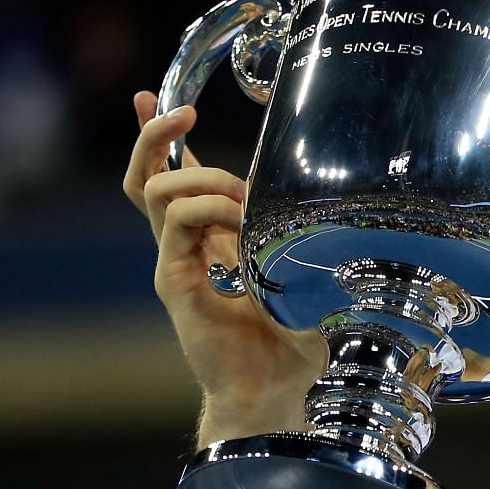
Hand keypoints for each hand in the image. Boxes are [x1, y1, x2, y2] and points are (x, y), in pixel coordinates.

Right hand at [123, 91, 323, 432]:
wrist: (277, 391)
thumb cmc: (298, 337)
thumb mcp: (307, 266)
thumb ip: (306, 231)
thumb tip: (342, 191)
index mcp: (211, 240)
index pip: (173, 178)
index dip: (161, 138)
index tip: (157, 97)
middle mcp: (186, 247)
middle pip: (147, 178)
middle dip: (159, 136)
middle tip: (187, 113)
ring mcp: (175, 262)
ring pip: (156, 192)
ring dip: (199, 176)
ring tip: (239, 192)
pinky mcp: (175, 282)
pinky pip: (175, 225)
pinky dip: (204, 209)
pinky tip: (238, 218)